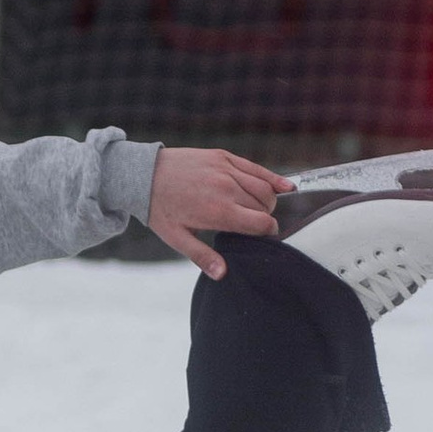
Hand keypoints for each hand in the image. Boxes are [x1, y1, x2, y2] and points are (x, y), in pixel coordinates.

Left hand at [147, 148, 289, 278]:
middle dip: (264, 218)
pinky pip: (256, 168)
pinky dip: (274, 178)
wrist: (144, 174)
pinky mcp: (224, 157)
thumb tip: (222, 274)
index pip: (261, 223)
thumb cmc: (160, 209)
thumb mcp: (177, 238)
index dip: (268, 233)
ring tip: (257, 210)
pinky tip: (288, 187)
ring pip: (264, 187)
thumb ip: (202, 256)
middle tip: (252, 225)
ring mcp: (226, 170)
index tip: (264, 237)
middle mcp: (227, 188)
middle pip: (265, 206)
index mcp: (218, 211)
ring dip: (267, 201)